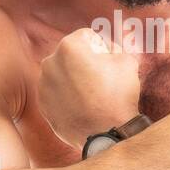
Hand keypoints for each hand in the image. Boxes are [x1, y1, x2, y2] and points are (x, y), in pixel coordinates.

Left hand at [37, 28, 140, 148]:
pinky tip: (81, 105)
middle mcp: (50, 63)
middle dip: (84, 62)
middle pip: (71, 54)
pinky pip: (56, 92)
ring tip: (91, 94)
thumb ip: (114, 47)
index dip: (101, 47)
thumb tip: (107, 48)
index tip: (108, 61)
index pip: (87, 37)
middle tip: (100, 78)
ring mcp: (44, 85)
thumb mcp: (126, 61)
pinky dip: (66, 95)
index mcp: (69, 47)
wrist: (107, 133)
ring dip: (73, 78)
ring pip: (61, 73)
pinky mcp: (43, 104)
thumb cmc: (118, 95)